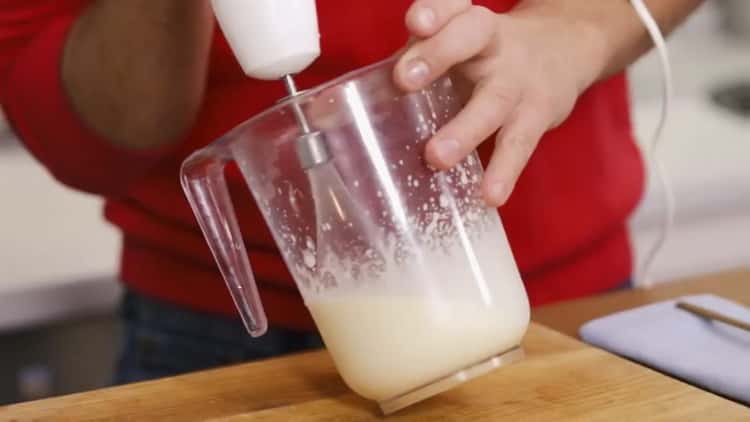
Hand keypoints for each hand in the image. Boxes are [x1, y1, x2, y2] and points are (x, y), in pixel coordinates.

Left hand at [394, 0, 607, 206]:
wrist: (564, 50)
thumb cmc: (488, 54)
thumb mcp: (458, 45)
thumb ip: (419, 62)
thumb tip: (367, 102)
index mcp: (467, 22)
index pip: (452, 6)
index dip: (435, 11)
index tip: (416, 23)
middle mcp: (494, 44)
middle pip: (471, 37)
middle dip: (438, 55)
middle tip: (404, 80)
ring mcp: (519, 80)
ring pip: (494, 100)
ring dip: (465, 130)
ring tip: (437, 157)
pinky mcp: (538, 115)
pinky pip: (520, 144)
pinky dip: (505, 171)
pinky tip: (489, 194)